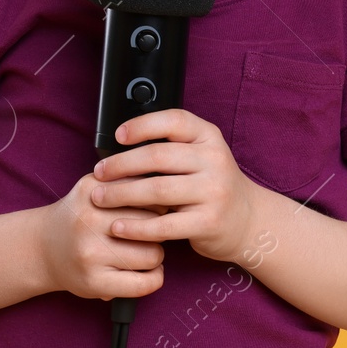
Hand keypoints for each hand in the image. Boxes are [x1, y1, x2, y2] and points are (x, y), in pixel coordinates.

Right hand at [39, 171, 166, 300]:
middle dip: (159, 227)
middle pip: (153, 221)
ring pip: (153, 253)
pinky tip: (149, 272)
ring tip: (146, 252)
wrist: (42, 249)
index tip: (157, 208)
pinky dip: (155, 278)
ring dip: (157, 254)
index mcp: (92, 190)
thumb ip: (127, 183)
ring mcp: (91, 252)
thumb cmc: (79, 218)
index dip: (159, 201)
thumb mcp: (95, 189)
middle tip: (150, 232)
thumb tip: (171, 191)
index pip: (148, 191)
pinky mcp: (94, 282)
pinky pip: (143, 283)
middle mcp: (89, 219)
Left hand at [91, 109, 259, 263]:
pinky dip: (136, 227)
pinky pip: (164, 225)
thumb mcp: (201, 156)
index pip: (173, 121)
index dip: (142, 126)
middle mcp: (214, 160)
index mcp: (209, 137)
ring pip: (157, 190)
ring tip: (100, 198)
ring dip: (122, 194)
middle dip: (121, 164)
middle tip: (98, 173)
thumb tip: (120, 145)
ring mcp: (213, 191)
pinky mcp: (208, 222)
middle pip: (158, 156)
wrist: (248, 220)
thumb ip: (171, 147)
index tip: (118, 136)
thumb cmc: (211, 185)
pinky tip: (118, 226)